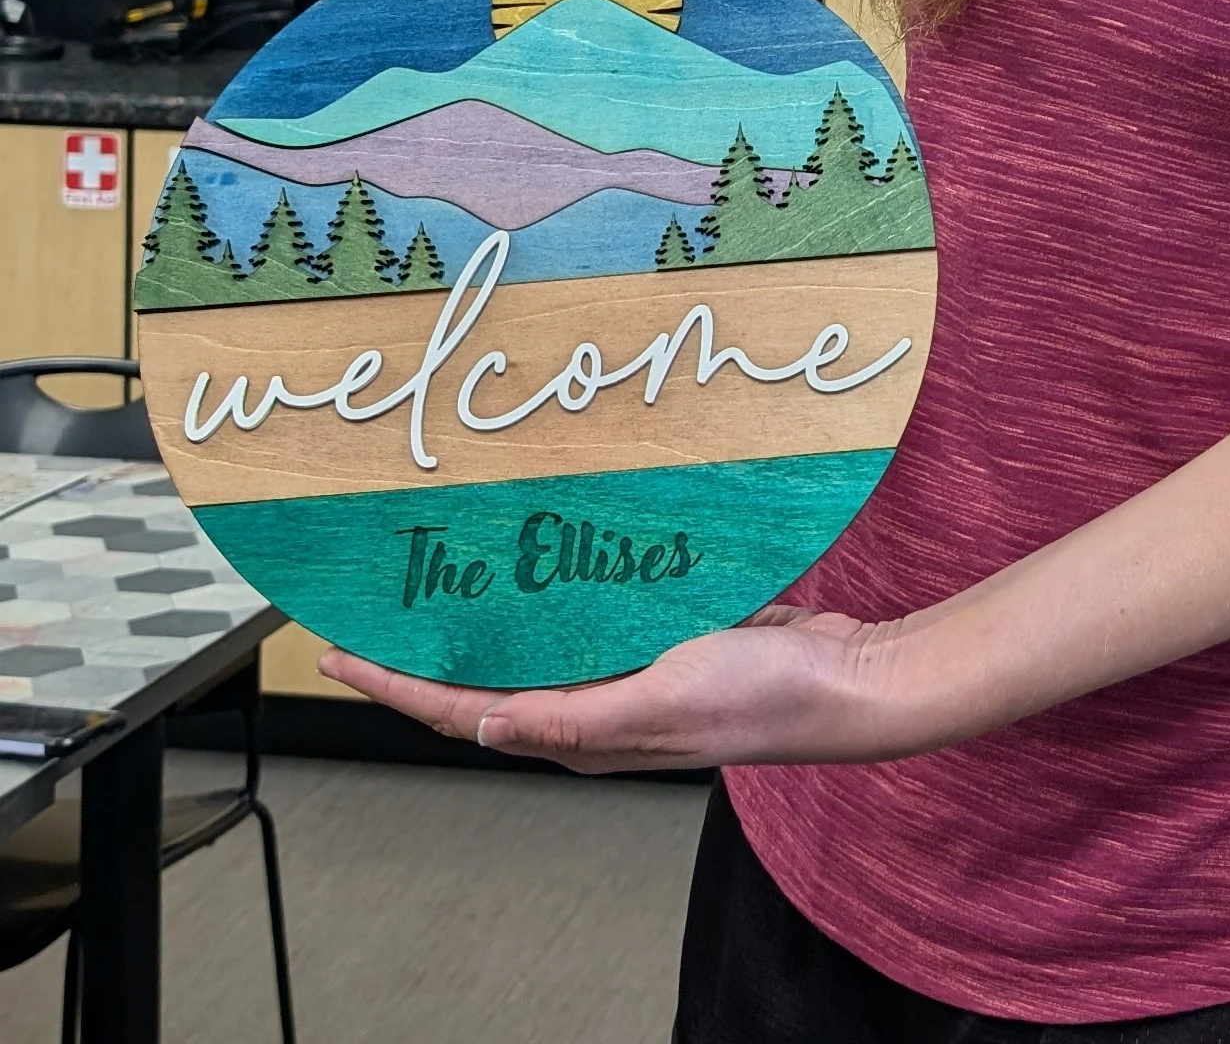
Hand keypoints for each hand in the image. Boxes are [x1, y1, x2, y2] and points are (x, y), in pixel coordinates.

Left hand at [317, 604, 939, 772]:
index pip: (456, 709)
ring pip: (529, 637)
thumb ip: (566, 719)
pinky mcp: (659, 630)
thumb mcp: (656, 705)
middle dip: (419, 641)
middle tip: (368, 597)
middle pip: (480, 674)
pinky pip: (586, 605)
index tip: (335, 651)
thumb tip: (477, 727)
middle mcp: (589, 702)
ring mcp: (624, 666)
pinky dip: (548, 580)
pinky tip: (536, 546)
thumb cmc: (760, 699)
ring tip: (430, 565)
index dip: (391, 681)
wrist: (844, 677)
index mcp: (577, 731)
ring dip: (479, 606)